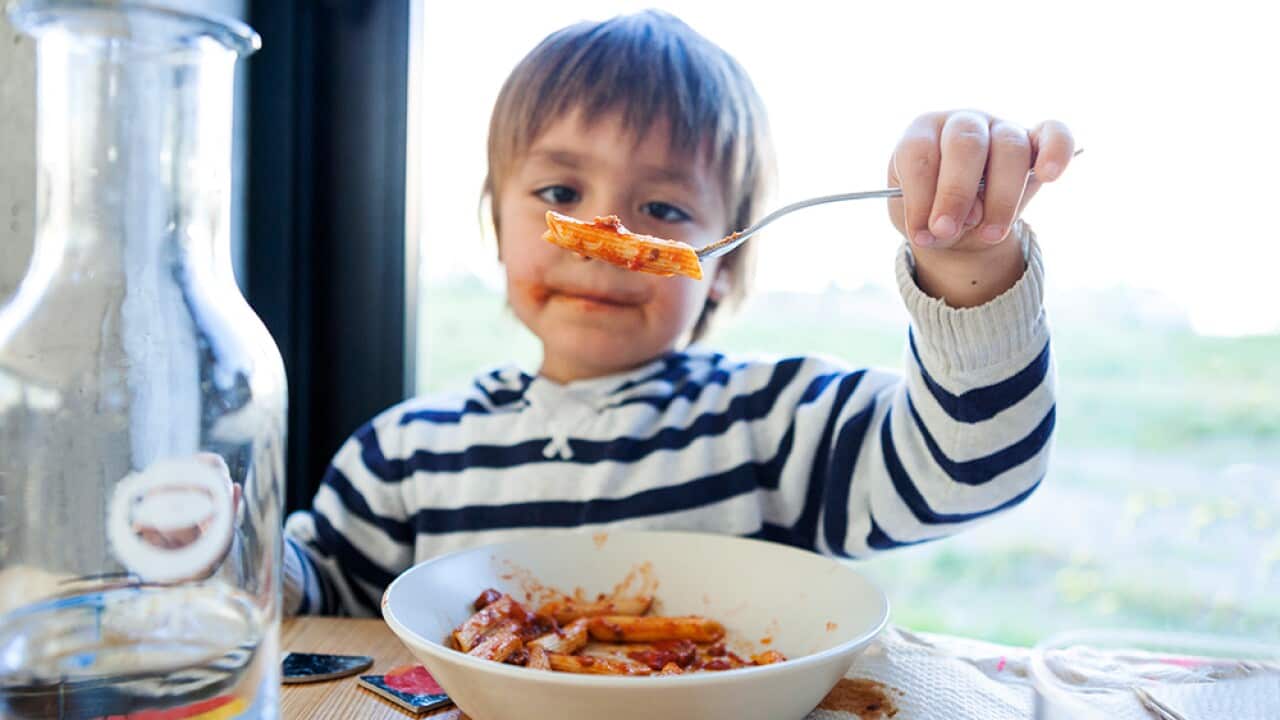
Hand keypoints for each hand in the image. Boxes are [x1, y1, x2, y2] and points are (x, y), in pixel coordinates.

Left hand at [887, 111, 1074, 305]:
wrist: (959, 223)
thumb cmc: (932, 214)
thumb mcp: (921, 221)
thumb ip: (932, 218)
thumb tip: (963, 219)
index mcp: (922, 133)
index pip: (918, 152)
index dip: (919, 195)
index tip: (922, 234)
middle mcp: (962, 122)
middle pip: (965, 144)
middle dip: (955, 193)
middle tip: (946, 230)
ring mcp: (1000, 127)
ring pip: (1009, 147)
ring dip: (1001, 197)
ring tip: (990, 234)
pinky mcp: (1036, 140)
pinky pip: (1054, 134)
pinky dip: (1056, 150)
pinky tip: (1050, 175)